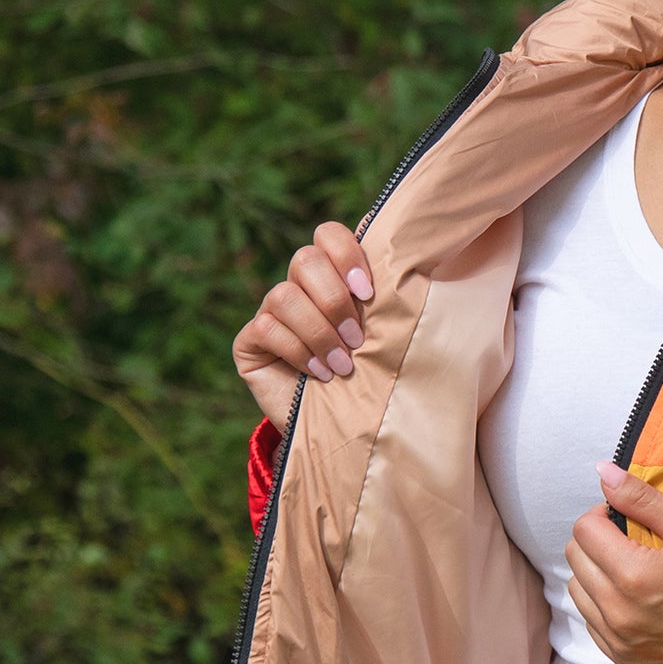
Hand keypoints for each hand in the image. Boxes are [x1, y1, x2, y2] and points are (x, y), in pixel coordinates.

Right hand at [231, 221, 375, 431]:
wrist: (346, 428)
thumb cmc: (376, 377)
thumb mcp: (389, 336)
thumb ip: (395, 298)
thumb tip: (412, 248)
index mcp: (334, 276)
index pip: (328, 235)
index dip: (346, 254)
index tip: (368, 292)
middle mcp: (299, 287)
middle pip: (305, 259)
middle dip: (335, 300)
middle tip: (357, 339)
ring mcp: (270, 312)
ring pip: (284, 295)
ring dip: (319, 333)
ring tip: (342, 365)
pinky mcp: (249, 341)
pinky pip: (266, 328)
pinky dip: (297, 352)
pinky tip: (319, 375)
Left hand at [566, 462, 662, 663]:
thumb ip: (642, 498)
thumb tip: (602, 472)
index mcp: (634, 575)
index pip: (585, 529)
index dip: (604, 513)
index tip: (627, 516)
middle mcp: (619, 614)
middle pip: (575, 560)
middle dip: (596, 540)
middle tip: (630, 539)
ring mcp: (620, 643)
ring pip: (578, 594)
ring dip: (596, 573)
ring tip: (631, 569)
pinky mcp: (626, 662)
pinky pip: (593, 626)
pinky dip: (604, 607)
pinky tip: (635, 600)